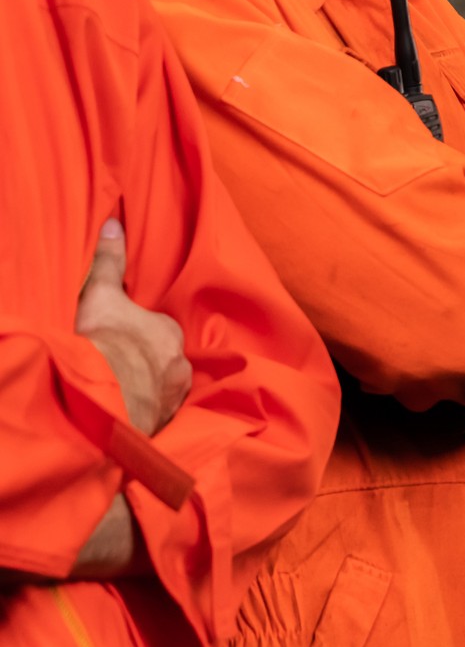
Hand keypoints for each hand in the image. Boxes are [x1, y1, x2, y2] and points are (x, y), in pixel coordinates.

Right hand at [75, 220, 189, 435]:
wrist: (105, 389)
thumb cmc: (106, 338)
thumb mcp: (102, 292)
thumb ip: (109, 261)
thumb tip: (115, 225)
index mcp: (169, 333)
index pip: (160, 330)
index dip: (143, 331)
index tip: (127, 335)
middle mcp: (180, 365)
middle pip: (166, 360)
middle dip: (149, 361)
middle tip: (124, 364)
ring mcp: (175, 395)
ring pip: (164, 388)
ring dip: (149, 388)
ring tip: (126, 389)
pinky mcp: (164, 420)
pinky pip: (157, 413)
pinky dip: (146, 411)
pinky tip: (129, 410)